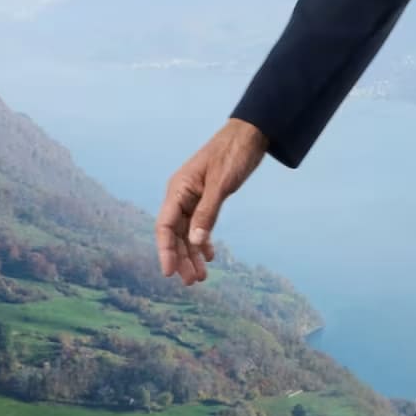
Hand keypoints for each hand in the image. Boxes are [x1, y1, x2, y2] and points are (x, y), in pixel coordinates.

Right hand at [156, 118, 268, 285]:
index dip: (165, 250)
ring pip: (188, 232)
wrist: (250, 134)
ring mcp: (193, 197)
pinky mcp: (206, 198)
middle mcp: (181, 195)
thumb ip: (208, 212)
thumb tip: (195, 242)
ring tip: (201, 276)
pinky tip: (210, 255)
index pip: (165, 226)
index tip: (168, 273)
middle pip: (176, 234)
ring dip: (193, 254)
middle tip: (191, 282)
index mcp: (178, 189)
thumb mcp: (221, 183)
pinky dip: (204, 240)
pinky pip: (200, 224)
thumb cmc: (233, 152)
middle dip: (181, 258)